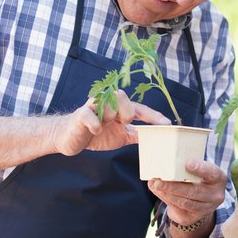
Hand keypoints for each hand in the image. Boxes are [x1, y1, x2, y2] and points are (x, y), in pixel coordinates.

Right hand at [52, 91, 169, 155]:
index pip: (140, 109)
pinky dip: (96, 124)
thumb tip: (155, 137)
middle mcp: (108, 104)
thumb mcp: (121, 136)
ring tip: (103, 126)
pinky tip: (96, 131)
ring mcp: (93, 108)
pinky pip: (90, 115)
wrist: (71, 138)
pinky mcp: (80, 115)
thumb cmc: (96, 134)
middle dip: (127, 113)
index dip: (153, 116)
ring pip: (109, 104)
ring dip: (110, 118)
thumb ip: (136, 135)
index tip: (167, 124)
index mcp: (119, 109)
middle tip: (122, 123)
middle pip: (124, 98)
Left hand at [148, 159, 226, 227]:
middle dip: (174, 186)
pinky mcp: (192, 217)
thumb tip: (165, 161)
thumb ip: (188, 166)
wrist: (202, 201)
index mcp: (218, 179)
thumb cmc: (198, 178)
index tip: (187, 163)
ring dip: (167, 193)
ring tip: (155, 185)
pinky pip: (177, 208)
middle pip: (194, 191)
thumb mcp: (200, 170)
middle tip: (159, 181)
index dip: (200, 168)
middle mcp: (215, 195)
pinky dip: (165, 198)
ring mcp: (205, 209)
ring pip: (184, 202)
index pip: (212, 173)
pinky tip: (157, 191)